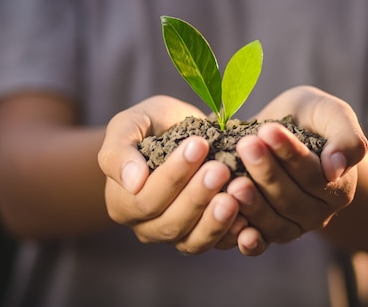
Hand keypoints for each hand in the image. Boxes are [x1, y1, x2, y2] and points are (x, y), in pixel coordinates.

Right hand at [98, 96, 244, 253]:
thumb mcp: (129, 125)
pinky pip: (218, 244)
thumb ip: (119, 152)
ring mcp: (178, 236)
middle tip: (220, 169)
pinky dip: (234, 233)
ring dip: (216, 220)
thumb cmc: (150, 125)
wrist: (180, 132)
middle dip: (197, 196)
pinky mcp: (205, 236)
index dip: (173, 175)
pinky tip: (248, 217)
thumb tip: (133, 182)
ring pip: (194, 241)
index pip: (146, 199)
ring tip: (235, 195)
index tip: (198, 145)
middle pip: (171, 223)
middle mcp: (148, 227)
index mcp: (123, 203)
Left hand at [227, 85, 367, 250]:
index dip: (290, 154)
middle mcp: (318, 213)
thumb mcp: (330, 114)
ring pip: (274, 223)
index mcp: (338, 187)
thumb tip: (335, 169)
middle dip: (266, 173)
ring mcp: (292, 226)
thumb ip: (346, 138)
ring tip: (233, 180)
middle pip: (291, 200)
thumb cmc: (309, 118)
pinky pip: (258, 242)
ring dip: (252, 203)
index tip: (268, 130)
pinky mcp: (266, 234)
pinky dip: (244, 235)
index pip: (314, 174)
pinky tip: (228, 215)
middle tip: (245, 146)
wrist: (280, 132)